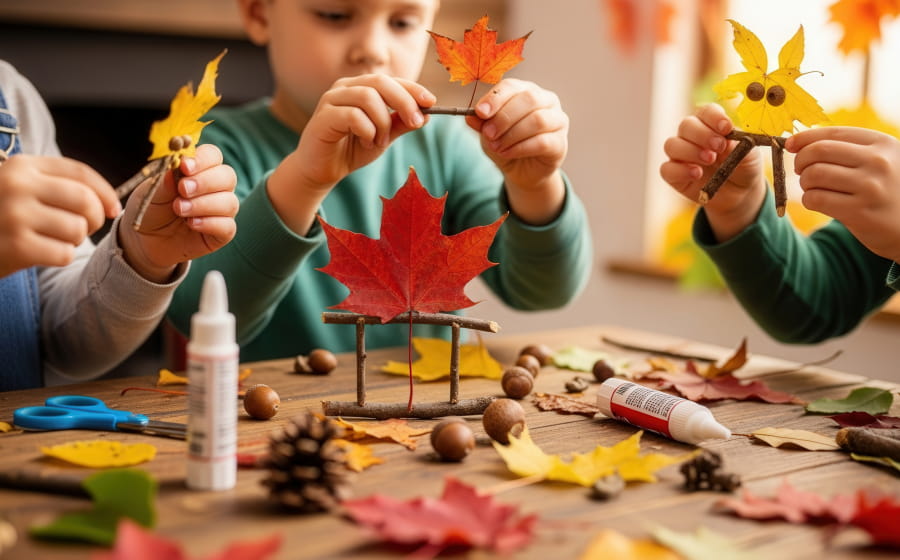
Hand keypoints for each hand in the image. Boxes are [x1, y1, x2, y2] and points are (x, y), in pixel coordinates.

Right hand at [0, 154, 120, 277]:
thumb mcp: (18, 188)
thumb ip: (55, 186)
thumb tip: (109, 203)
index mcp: (21, 166)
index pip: (80, 173)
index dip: (105, 192)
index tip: (113, 209)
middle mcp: (17, 185)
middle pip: (85, 200)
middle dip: (92, 219)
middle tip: (80, 229)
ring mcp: (14, 215)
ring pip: (77, 229)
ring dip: (72, 240)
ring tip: (51, 239)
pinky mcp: (15, 246)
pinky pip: (64, 253)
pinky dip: (58, 256)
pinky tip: (39, 253)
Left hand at [118, 144, 237, 282]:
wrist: (146, 240)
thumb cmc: (151, 209)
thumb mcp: (150, 192)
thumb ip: (165, 179)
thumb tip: (177, 164)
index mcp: (199, 170)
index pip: (213, 155)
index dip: (203, 159)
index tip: (184, 166)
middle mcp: (215, 187)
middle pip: (227, 176)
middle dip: (205, 182)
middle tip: (183, 189)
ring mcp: (221, 210)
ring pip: (229, 202)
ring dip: (204, 204)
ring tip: (179, 209)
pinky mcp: (222, 232)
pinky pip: (227, 226)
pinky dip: (209, 223)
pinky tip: (191, 223)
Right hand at [268, 74, 434, 233]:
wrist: (323, 170)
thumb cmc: (352, 149)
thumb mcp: (384, 137)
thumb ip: (401, 124)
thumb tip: (426, 114)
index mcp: (361, 87)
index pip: (391, 80)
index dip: (413, 89)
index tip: (431, 103)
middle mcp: (345, 87)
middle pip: (381, 83)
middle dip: (404, 102)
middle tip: (415, 123)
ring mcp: (332, 99)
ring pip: (368, 98)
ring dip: (382, 123)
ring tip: (380, 142)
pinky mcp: (323, 116)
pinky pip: (353, 116)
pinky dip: (367, 131)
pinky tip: (367, 143)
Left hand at [467, 79, 567, 224]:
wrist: (522, 171)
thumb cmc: (507, 144)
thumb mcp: (489, 133)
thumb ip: (481, 123)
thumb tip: (470, 116)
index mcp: (526, 91)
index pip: (512, 86)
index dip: (496, 98)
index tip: (480, 112)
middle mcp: (546, 101)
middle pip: (529, 99)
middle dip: (504, 117)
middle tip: (488, 134)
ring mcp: (558, 120)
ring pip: (537, 120)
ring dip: (512, 134)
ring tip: (496, 147)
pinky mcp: (560, 143)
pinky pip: (542, 141)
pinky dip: (520, 148)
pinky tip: (507, 153)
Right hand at [660, 103, 765, 240]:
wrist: (740, 193)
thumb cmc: (743, 167)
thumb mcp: (749, 154)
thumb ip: (739, 144)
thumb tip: (726, 139)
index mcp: (711, 125)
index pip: (706, 112)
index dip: (713, 117)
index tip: (726, 128)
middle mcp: (692, 137)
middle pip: (686, 125)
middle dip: (701, 134)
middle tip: (719, 146)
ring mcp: (681, 156)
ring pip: (672, 145)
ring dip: (690, 150)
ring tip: (710, 160)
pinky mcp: (674, 175)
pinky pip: (667, 169)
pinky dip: (680, 170)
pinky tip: (697, 174)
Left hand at [787, 127, 899, 261]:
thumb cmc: (885, 190)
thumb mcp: (878, 161)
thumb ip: (845, 149)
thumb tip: (794, 142)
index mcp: (882, 144)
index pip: (832, 133)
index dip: (805, 138)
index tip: (790, 145)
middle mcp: (878, 162)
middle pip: (818, 152)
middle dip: (801, 161)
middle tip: (802, 171)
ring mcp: (870, 187)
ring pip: (813, 175)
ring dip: (805, 183)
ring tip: (814, 188)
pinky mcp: (859, 212)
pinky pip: (815, 199)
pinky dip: (808, 200)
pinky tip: (818, 202)